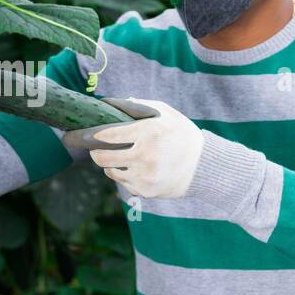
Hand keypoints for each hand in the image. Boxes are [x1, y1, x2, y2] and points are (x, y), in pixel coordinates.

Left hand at [88, 98, 205, 198]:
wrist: (203, 165)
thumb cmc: (182, 135)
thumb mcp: (166, 113)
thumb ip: (140, 106)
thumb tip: (114, 104)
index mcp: (148, 133)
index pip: (109, 135)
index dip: (95, 136)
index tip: (91, 135)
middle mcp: (145, 156)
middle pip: (102, 158)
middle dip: (95, 153)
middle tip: (96, 150)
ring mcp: (145, 176)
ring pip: (111, 172)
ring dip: (111, 166)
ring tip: (118, 160)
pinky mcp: (147, 191)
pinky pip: (125, 184)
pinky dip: (126, 177)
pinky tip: (135, 170)